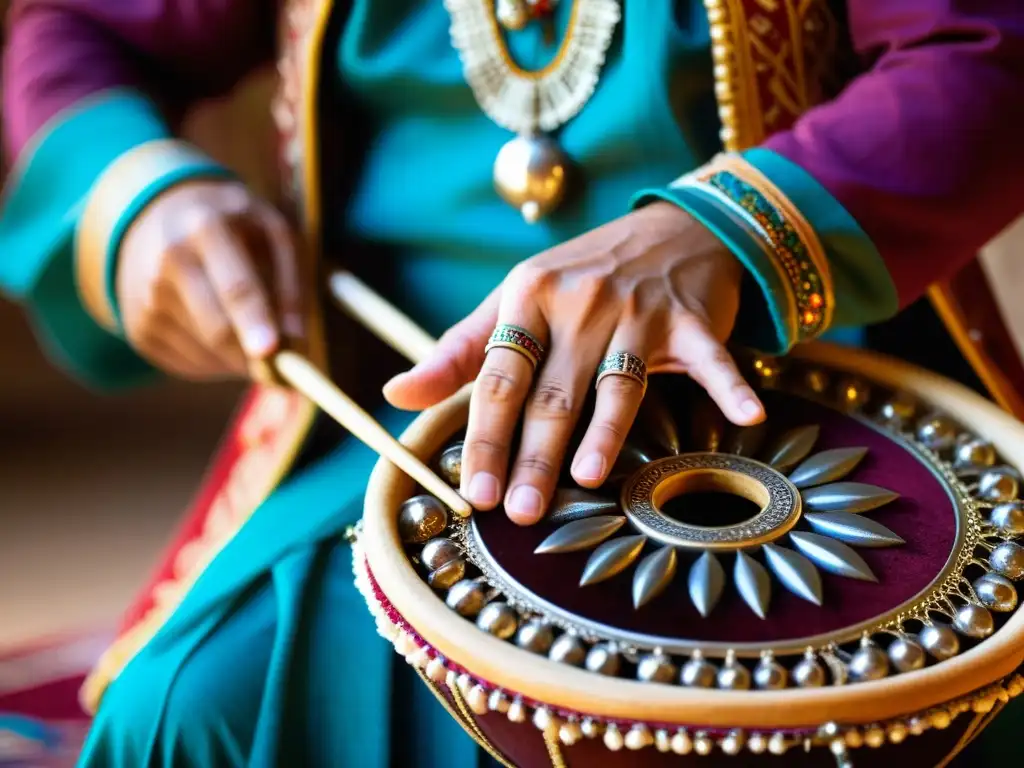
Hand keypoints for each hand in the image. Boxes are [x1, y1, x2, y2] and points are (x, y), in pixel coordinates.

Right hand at [116, 179, 301, 379]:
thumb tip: (295, 339)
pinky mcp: (138, 330)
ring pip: (206, 354)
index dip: (254, 321)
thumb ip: (292, 281)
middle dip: (253, 357)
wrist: (157, 219)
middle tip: (283, 370)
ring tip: (249, 334)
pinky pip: (189, 365)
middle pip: (216, 329)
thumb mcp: (272, 231)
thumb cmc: (234, 228)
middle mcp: (167, 263)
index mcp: (206, 229)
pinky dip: (216, 363)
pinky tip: (220, 334)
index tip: (270, 351)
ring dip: (238, 360)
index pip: (234, 285)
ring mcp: (146, 299)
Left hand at [384, 201, 764, 524]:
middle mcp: (580, 303)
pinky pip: (711, 358)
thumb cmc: (581, 276)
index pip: (498, 378)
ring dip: (607, 431)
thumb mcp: (514, 301)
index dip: (483, 437)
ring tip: (587, 479)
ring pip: (617, 383)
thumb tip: (395, 393)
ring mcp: (639, 311)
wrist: (671, 228)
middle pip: (552, 393)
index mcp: (528, 298)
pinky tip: (747, 416)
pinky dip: (730, 385)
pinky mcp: (692, 320)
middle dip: (532, 456)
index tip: (471, 492)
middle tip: (516, 511)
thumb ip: (459, 351)